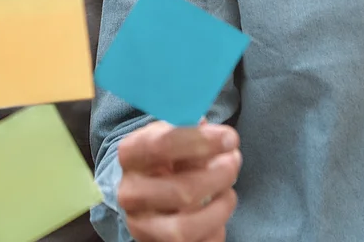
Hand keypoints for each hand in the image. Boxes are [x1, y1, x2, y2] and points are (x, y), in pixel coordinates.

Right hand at [118, 121, 240, 241]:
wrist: (150, 196)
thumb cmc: (168, 162)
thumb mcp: (174, 140)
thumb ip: (193, 134)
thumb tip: (220, 136)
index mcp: (130, 156)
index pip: (161, 146)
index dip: (201, 141)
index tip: (230, 139)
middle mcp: (129, 193)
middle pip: (181, 191)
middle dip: (218, 177)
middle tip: (234, 163)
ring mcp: (141, 226)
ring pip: (186, 228)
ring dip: (219, 209)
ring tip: (228, 193)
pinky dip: (216, 229)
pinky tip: (217, 212)